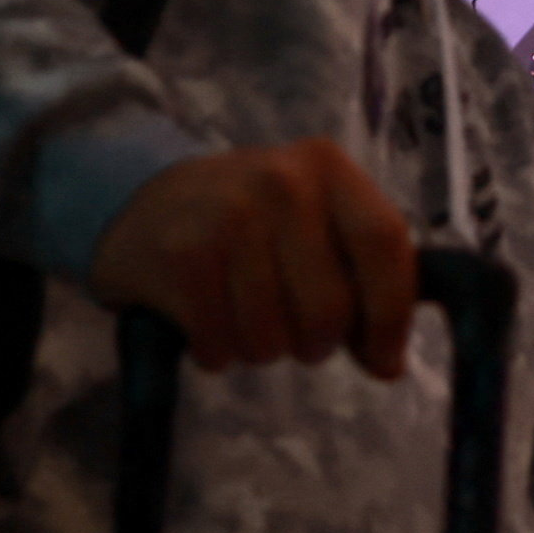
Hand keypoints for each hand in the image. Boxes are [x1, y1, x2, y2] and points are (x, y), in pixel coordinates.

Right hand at [87, 142, 420, 376]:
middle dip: (315, 343)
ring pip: (274, 339)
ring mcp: (228, 215)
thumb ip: (365, 281)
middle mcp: (281, 182)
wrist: (142, 203)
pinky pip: (222, 345)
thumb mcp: (315, 226)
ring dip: (261, 349)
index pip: (385, 244)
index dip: (391, 315)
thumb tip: (388, 364)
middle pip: (329, 310)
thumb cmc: (251, 226)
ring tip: (242, 315)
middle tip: (291, 330)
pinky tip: (206, 320)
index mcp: (328, 168)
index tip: (382, 360)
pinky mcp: (183, 256)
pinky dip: (216, 352)